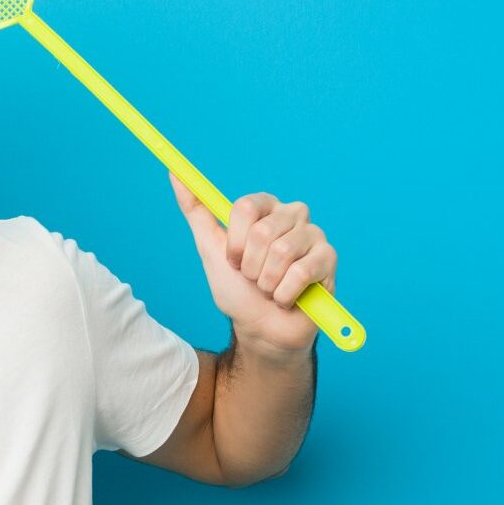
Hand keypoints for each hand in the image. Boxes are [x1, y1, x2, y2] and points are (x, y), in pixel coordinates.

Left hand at [169, 172, 337, 354]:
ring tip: (270, 288)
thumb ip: (196, 210)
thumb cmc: (237, 289)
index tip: (233, 259)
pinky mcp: (328, 258)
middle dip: (250, 266)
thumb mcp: (210, 248)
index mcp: (265, 207)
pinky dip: (284, 294)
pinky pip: (300, 272)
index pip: (245, 207)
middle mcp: (292, 215)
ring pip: (282, 251)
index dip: (235, 241)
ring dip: (266, 282)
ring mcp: (313, 235)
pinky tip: (287, 298)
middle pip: (262, 231)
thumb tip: (175, 175)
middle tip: (253, 278)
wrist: (260, 329)